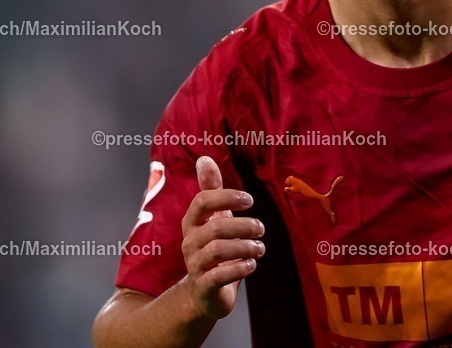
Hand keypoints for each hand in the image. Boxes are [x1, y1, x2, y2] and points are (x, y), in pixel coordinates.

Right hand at [179, 156, 264, 320]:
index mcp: (192, 222)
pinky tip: (252, 264)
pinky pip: (219, 275)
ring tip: (260, 247)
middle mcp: (190, 242)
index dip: (227, 197)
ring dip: (246, 247)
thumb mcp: (213, 218)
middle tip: (261, 228)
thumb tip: (204, 159)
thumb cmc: (212, 249)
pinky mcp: (204, 286)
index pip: (202, 201)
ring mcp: (195, 265)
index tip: (250, 200)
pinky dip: (239, 268)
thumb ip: (211, 190)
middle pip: (216, 227)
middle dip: (244, 226)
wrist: (203, 293)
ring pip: (218, 250)